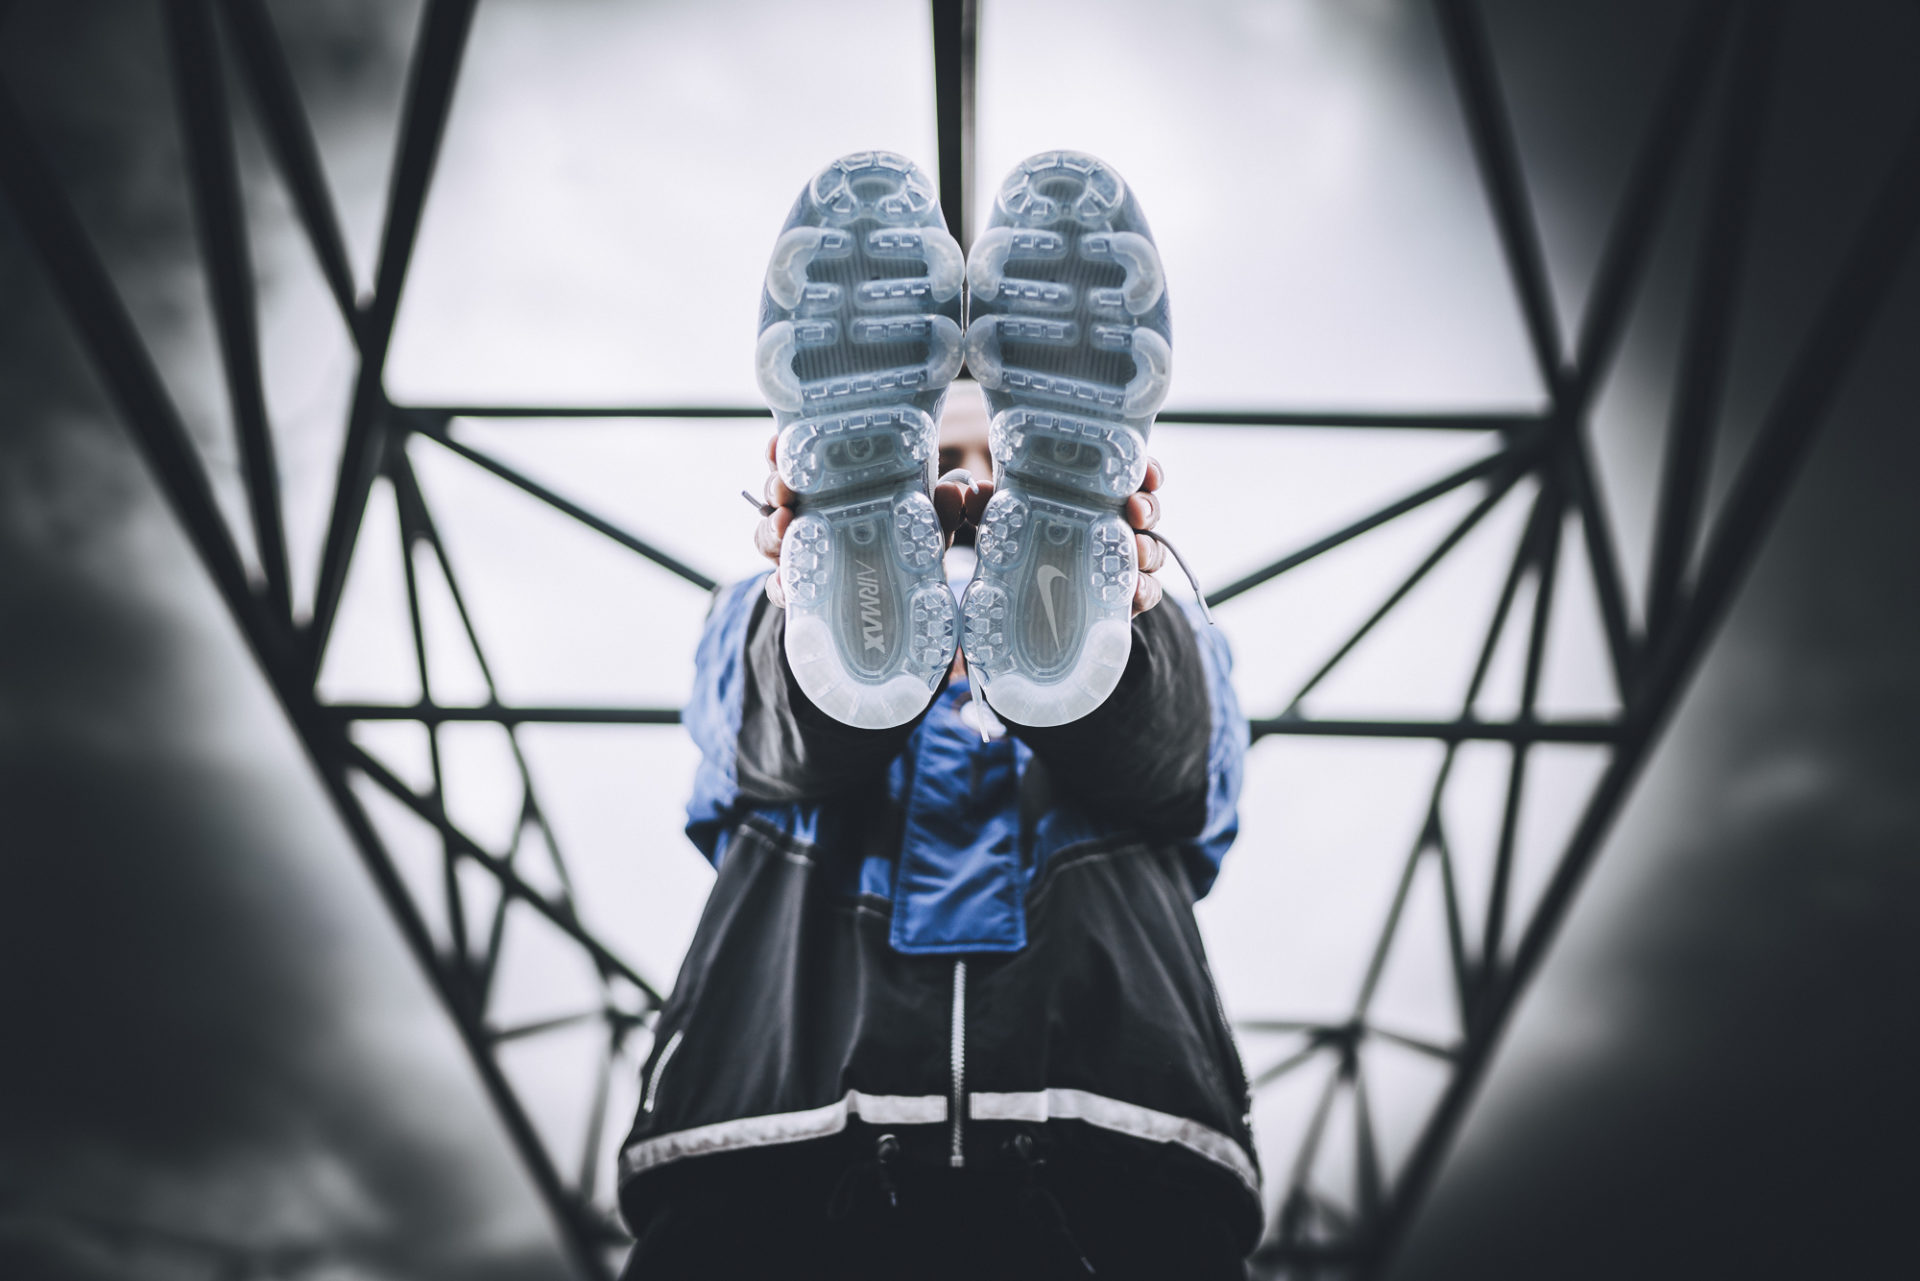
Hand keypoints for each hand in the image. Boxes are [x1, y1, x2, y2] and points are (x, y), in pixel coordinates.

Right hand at [754, 435, 980, 607]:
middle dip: (773, 489)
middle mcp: (806, 519)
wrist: (897, 604)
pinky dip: (781, 586)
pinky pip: (780, 588)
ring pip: (768, 538)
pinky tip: (787, 584)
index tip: (776, 443)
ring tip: (785, 527)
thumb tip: (957, 492)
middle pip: (774, 497)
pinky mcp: (800, 593)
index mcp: (828, 492)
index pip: (795, 465)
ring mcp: (798, 555)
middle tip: (784, 490)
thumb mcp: (924, 524)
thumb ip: (940, 510)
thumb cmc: (907, 545)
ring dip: (771, 532)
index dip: (779, 453)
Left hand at [950, 456, 1166, 617]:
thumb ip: (980, 510)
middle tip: (1134, 510)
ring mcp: (1119, 566)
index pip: (1130, 478)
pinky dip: (1143, 592)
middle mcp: (1112, 529)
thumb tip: (958, 492)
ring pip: (1151, 552)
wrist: (1013, 615)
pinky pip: (1144, 594)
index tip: (1145, 471)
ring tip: (1134, 552)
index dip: (1146, 471)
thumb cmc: (1012, 551)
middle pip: (1147, 511)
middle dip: (1149, 507)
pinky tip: (1132, 590)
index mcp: (1092, 500)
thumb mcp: (994, 525)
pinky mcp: (1118, 603)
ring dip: (1148, 550)